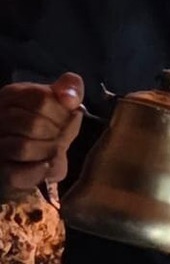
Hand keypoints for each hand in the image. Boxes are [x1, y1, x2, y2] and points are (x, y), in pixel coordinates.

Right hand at [0, 73, 83, 200]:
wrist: (41, 156)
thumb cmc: (52, 125)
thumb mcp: (62, 103)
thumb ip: (70, 90)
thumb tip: (70, 97)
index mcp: (13, 95)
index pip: (41, 100)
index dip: (62, 113)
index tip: (68, 119)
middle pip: (33, 125)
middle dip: (58, 134)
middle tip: (62, 137)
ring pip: (23, 148)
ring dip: (49, 151)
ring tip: (55, 149)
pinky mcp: (1, 170)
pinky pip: (15, 173)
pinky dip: (37, 171)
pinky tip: (47, 165)